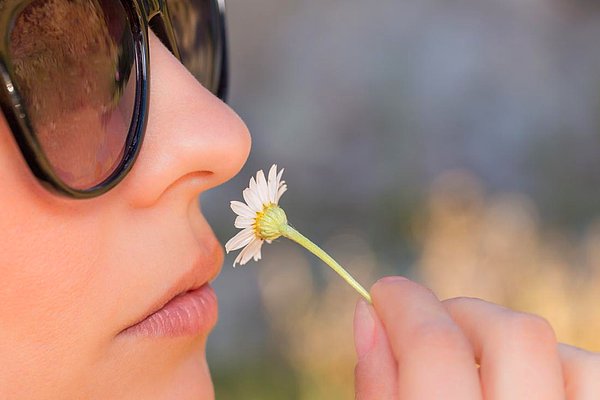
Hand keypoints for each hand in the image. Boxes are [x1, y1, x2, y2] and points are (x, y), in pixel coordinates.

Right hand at [353, 276, 599, 398]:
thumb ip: (376, 383)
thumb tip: (366, 310)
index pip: (436, 350)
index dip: (404, 304)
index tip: (384, 293)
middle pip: (511, 335)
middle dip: (459, 315)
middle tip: (429, 331)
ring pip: (561, 350)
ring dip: (510, 344)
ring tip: (480, 371)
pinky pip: (594, 375)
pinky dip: (556, 366)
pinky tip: (526, 388)